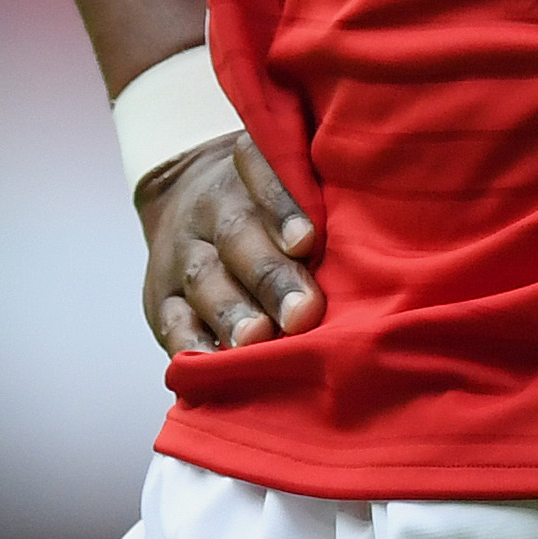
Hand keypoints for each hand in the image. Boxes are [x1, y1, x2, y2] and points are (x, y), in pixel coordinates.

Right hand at [138, 133, 324, 354]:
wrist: (188, 194)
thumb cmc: (272, 201)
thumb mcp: (292, 177)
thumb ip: (323, 199)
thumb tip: (376, 242)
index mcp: (247, 171)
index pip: (262, 174)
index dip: (282, 206)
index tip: (306, 241)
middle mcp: (210, 208)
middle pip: (238, 238)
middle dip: (270, 278)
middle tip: (302, 313)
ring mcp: (181, 254)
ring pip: (205, 280)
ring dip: (232, 314)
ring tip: (256, 341)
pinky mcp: (161, 300)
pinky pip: (171, 323)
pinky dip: (188, 347)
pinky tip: (209, 367)